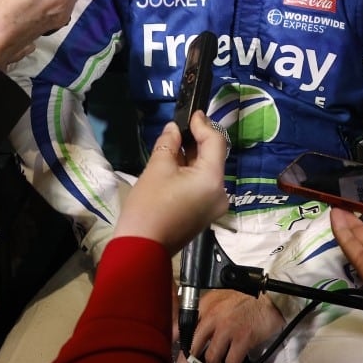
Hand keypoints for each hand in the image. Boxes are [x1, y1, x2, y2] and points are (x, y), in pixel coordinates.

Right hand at [115, 114, 228, 251]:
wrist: (142, 249)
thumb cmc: (149, 206)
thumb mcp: (157, 169)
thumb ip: (168, 144)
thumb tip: (173, 129)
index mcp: (213, 179)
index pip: (215, 142)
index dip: (203, 125)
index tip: (192, 113)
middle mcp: (221, 192)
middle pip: (213, 158)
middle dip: (196, 141)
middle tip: (179, 127)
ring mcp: (215, 206)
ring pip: (207, 172)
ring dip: (192, 157)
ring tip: (173, 144)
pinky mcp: (205, 214)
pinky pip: (203, 186)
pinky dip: (191, 173)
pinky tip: (175, 165)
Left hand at [167, 287, 284, 362]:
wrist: (269, 296)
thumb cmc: (243, 297)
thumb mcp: (218, 297)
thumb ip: (202, 312)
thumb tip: (184, 331)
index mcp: (204, 305)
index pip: (182, 326)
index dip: (174, 345)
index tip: (167, 360)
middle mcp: (212, 316)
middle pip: (192, 347)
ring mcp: (227, 328)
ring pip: (212, 358)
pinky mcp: (242, 338)